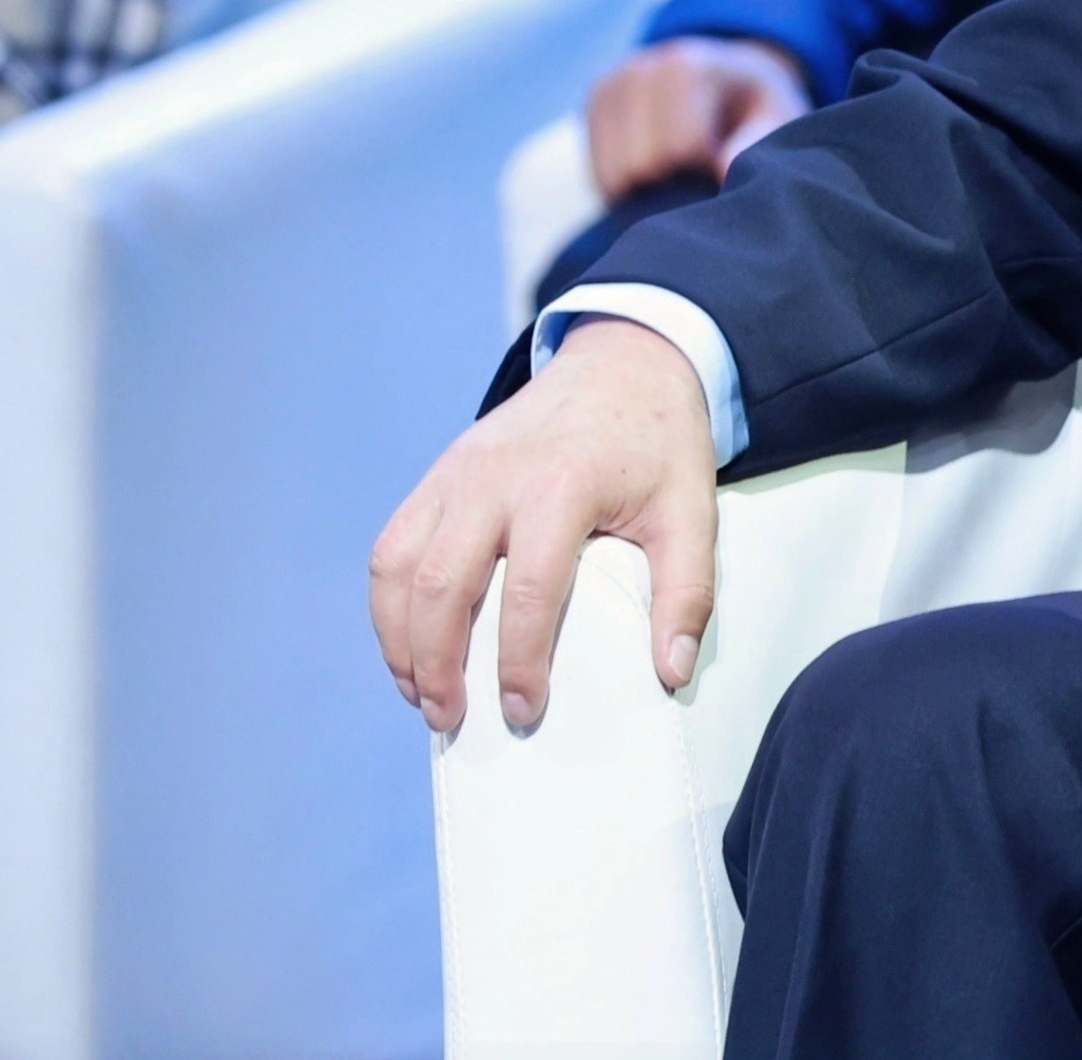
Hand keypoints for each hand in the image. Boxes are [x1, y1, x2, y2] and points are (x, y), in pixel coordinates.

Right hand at [370, 318, 718, 735]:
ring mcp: (456, 472)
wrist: (623, 363)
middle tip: (450, 719)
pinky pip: (393, 544)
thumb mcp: (692, 509)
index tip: (525, 710)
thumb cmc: (658, 444)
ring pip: (399, 566)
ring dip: (400, 639)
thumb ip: (687, 592)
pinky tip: (410, 646)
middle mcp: (494, 476)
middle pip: (442, 583)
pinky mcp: (438, 474)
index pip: (527, 588)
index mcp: (562, 483)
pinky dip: (389, 603)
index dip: (518, 660)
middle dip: (437, 662)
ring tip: (422, 695)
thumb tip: (671, 673)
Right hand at [585, 37, 810, 203]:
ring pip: (614, 177)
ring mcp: (609, 85)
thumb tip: (722, 172)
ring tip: (684, 168)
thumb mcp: (778, 116)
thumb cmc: (758, 104)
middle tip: (704, 169)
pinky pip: (600, 176)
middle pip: (641, 167)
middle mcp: (638, 69)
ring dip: (651, 189)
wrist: (728, 74)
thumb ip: (758, 141)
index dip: (707, 170)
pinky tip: (660, 169)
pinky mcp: (594, 105)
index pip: (679, 150)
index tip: (726, 160)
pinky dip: (630, 186)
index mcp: (686, 66)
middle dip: (677, 182)